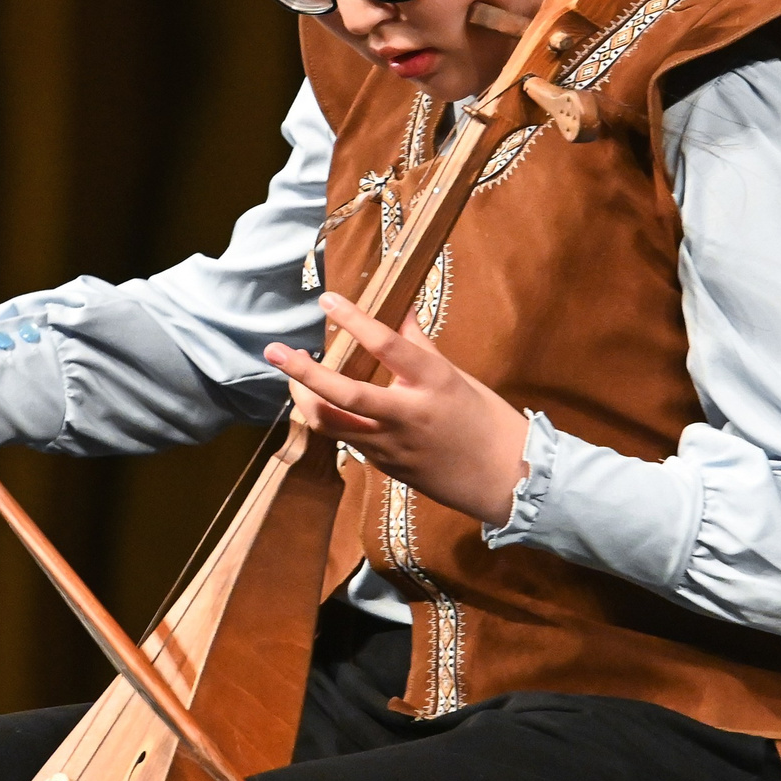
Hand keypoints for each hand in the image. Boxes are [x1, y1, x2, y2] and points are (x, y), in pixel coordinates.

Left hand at [264, 292, 530, 526]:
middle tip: (274, 352)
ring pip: (332, 423)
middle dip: (303, 373)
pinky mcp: (385, 467)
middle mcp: (408, 414)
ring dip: (306, 400)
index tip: (327, 300)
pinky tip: (325, 405)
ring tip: (294, 380)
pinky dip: (332, 419)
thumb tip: (399, 308)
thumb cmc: (486, 421)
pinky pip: (348, 440)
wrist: (506, 479)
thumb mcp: (456, 376)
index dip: (354, 320)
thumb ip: (419, 346)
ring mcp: (393, 445)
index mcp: (433, 382)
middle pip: (343, 394)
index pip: (387, 344)